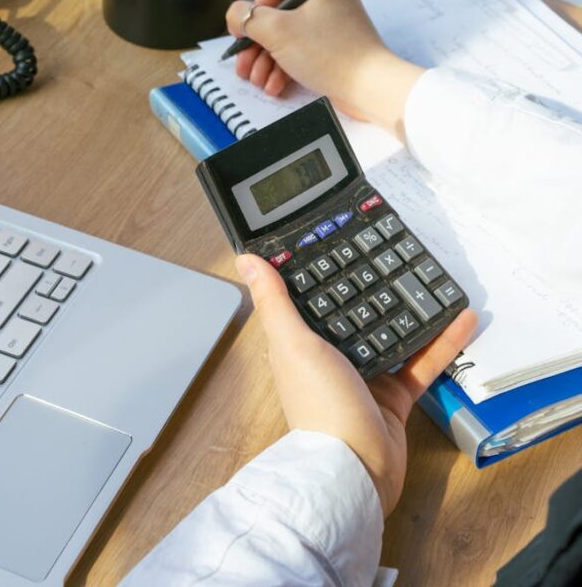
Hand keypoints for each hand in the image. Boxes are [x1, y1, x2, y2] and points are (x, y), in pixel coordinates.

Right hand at [226, 0, 423, 137]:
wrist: (370, 88)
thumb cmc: (336, 55)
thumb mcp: (278, 31)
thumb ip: (248, 18)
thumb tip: (236, 15)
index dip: (255, 5)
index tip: (251, 28)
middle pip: (273, 11)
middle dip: (256, 41)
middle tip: (245, 60)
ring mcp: (328, 21)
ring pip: (283, 34)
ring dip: (265, 59)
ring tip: (259, 78)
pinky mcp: (330, 45)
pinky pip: (297, 49)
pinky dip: (283, 66)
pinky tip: (275, 84)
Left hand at [236, 253, 477, 516]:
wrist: (357, 469)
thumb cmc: (319, 408)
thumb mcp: (293, 344)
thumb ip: (275, 301)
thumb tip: (247, 259)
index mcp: (301, 343)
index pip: (313, 296)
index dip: (326, 269)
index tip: (342, 238)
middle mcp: (332, 356)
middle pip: (357, 311)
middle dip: (375, 285)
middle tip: (396, 253)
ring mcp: (365, 375)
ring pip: (393, 332)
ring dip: (413, 308)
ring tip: (432, 279)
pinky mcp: (395, 395)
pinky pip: (422, 361)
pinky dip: (443, 341)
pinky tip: (461, 318)